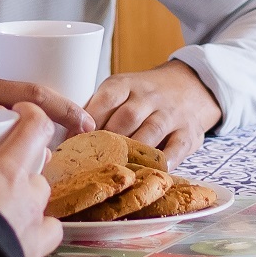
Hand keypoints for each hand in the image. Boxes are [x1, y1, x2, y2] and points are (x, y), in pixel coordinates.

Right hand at [0, 108, 63, 256]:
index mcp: (7, 175)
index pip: (34, 131)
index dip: (32, 116)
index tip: (23, 113)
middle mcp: (29, 206)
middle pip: (39, 181)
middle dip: (25, 179)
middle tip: (1, 181)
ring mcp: (34, 244)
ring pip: (48, 224)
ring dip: (34, 220)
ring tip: (11, 224)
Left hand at [87, 58, 218, 159]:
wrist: (190, 86)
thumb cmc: (143, 96)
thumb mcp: (120, 91)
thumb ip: (96, 110)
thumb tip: (66, 136)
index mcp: (126, 84)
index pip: (106, 99)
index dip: (90, 121)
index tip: (75, 142)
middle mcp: (149, 97)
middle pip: (127, 118)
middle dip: (108, 142)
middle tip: (92, 164)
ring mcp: (171, 114)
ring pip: (150, 132)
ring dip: (132, 153)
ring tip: (116, 171)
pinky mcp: (189, 133)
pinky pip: (176, 148)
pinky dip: (163, 161)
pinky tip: (149, 172)